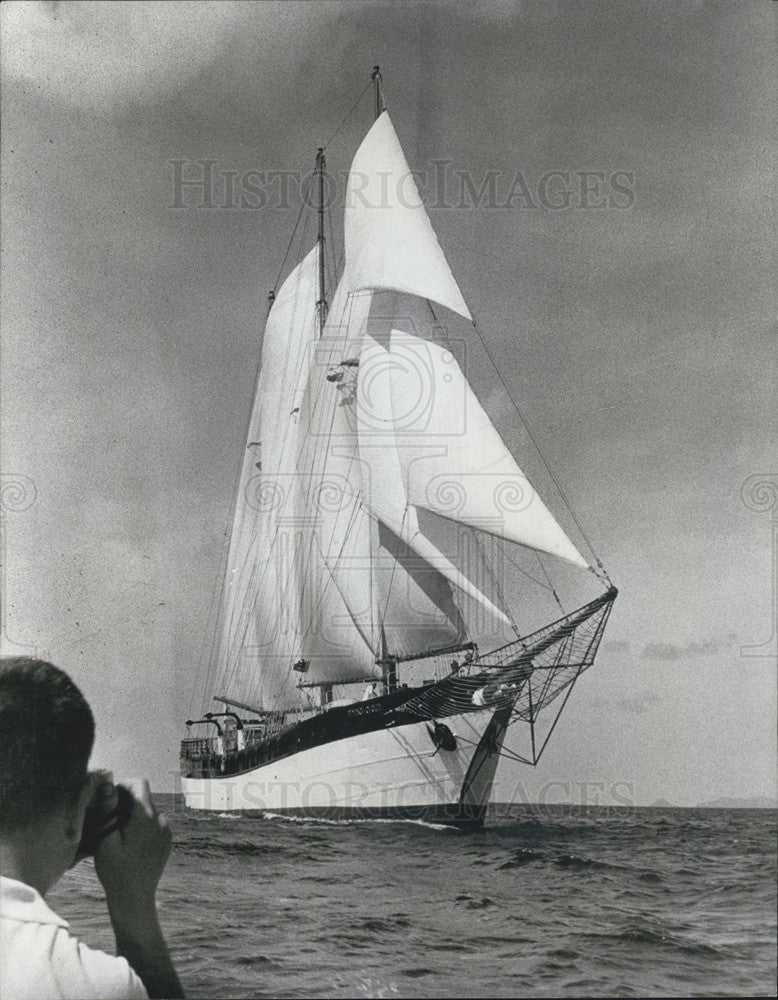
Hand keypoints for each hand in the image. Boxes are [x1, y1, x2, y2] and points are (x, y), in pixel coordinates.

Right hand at [94, 779, 170, 909]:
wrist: (134, 899)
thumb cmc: (115, 871)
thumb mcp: (105, 840)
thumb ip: (107, 810)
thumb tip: (108, 784)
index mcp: (146, 816)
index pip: (139, 783)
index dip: (122, 786)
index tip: (108, 800)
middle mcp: (160, 820)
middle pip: (143, 797)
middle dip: (126, 803)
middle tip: (108, 820)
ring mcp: (166, 831)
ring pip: (148, 811)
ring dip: (133, 816)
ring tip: (117, 835)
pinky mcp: (167, 841)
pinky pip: (154, 824)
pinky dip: (142, 827)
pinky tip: (129, 844)